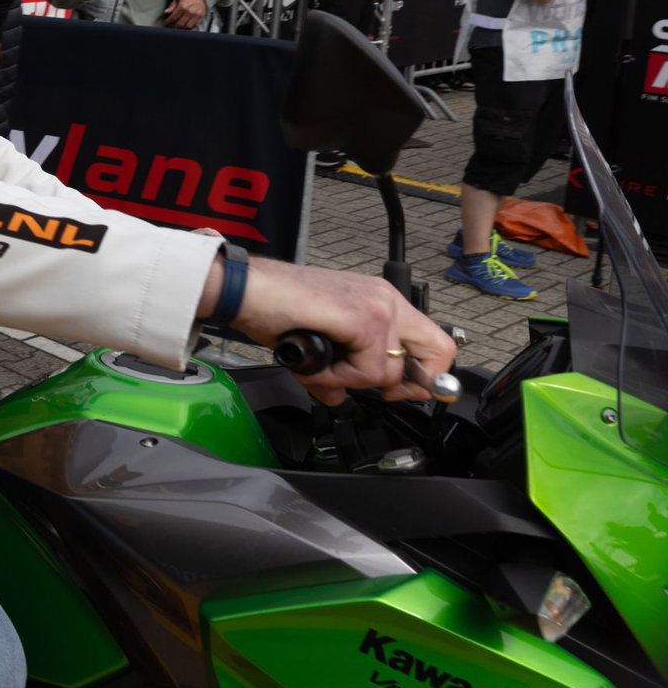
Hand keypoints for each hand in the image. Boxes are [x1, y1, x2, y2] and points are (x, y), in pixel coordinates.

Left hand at [162, 0, 206, 28]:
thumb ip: (172, 5)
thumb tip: (166, 12)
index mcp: (183, 6)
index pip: (173, 17)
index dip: (168, 21)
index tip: (166, 22)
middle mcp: (189, 11)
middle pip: (180, 23)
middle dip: (174, 26)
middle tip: (172, 25)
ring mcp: (196, 14)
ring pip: (187, 26)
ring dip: (182, 27)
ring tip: (179, 25)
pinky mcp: (201, 16)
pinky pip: (195, 25)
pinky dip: (191, 26)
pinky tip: (187, 24)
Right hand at [225, 256, 456, 405]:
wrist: (248, 290)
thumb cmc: (274, 306)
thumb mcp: (318, 343)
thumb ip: (336, 371)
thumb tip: (337, 397)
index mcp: (379, 300)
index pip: (432, 343)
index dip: (420, 376)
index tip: (391, 390)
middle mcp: (386, 299)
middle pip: (439, 352)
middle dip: (408, 383)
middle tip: (372, 386)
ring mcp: (379, 307)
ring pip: (393, 370)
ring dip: (352, 380)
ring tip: (321, 366)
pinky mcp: (364, 318)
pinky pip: (369, 370)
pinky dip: (339, 377)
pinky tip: (317, 363)